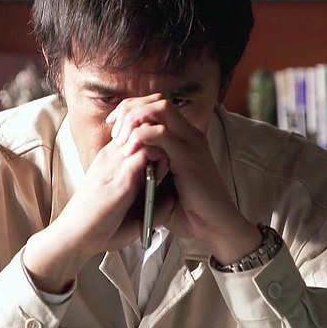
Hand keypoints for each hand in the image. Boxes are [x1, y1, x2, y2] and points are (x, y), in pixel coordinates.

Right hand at [23, 111, 166, 292]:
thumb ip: (144, 200)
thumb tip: (170, 199)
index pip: (132, 130)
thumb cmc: (96, 226)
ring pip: (144, 134)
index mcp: (108, 159)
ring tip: (171, 165)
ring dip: (163, 146)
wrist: (72, 237)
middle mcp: (110, 155)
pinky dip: (161, 159)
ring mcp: (115, 164)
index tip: (166, 154)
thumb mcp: (121, 206)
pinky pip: (146, 152)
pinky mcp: (121, 178)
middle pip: (138, 124)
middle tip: (173, 154)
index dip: (152, 136)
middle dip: (160, 135)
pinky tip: (166, 174)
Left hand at [106, 94, 260, 263]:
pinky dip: (140, 138)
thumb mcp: (162, 181)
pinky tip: (130, 154)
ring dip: (134, 120)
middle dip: (129, 110)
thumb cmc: (187, 208)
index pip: (154, 103)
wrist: (214, 227)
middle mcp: (189, 134)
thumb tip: (119, 158)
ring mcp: (191, 143)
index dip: (130, 109)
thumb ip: (147, 164)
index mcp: (183, 136)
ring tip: (121, 141)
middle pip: (156, 100)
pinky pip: (161, 134)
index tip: (113, 127)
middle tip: (114, 132)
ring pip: (160, 109)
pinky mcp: (189, 157)